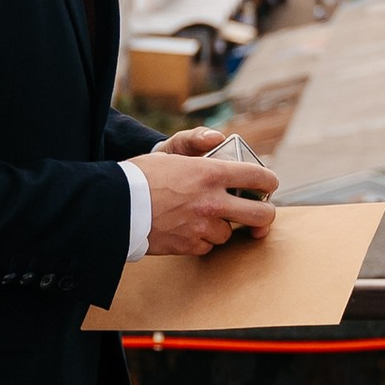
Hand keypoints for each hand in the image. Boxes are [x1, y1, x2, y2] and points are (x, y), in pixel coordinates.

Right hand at [141, 130, 278, 255]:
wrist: (115, 207)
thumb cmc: (141, 176)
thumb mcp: (169, 151)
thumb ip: (196, 142)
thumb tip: (218, 138)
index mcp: (211, 174)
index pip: (259, 177)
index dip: (269, 181)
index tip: (267, 184)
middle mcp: (213, 202)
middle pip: (261, 215)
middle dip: (264, 213)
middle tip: (258, 211)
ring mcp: (203, 227)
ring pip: (230, 232)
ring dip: (224, 226)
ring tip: (206, 216)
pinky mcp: (190, 246)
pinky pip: (208, 246)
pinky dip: (203, 239)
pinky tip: (189, 228)